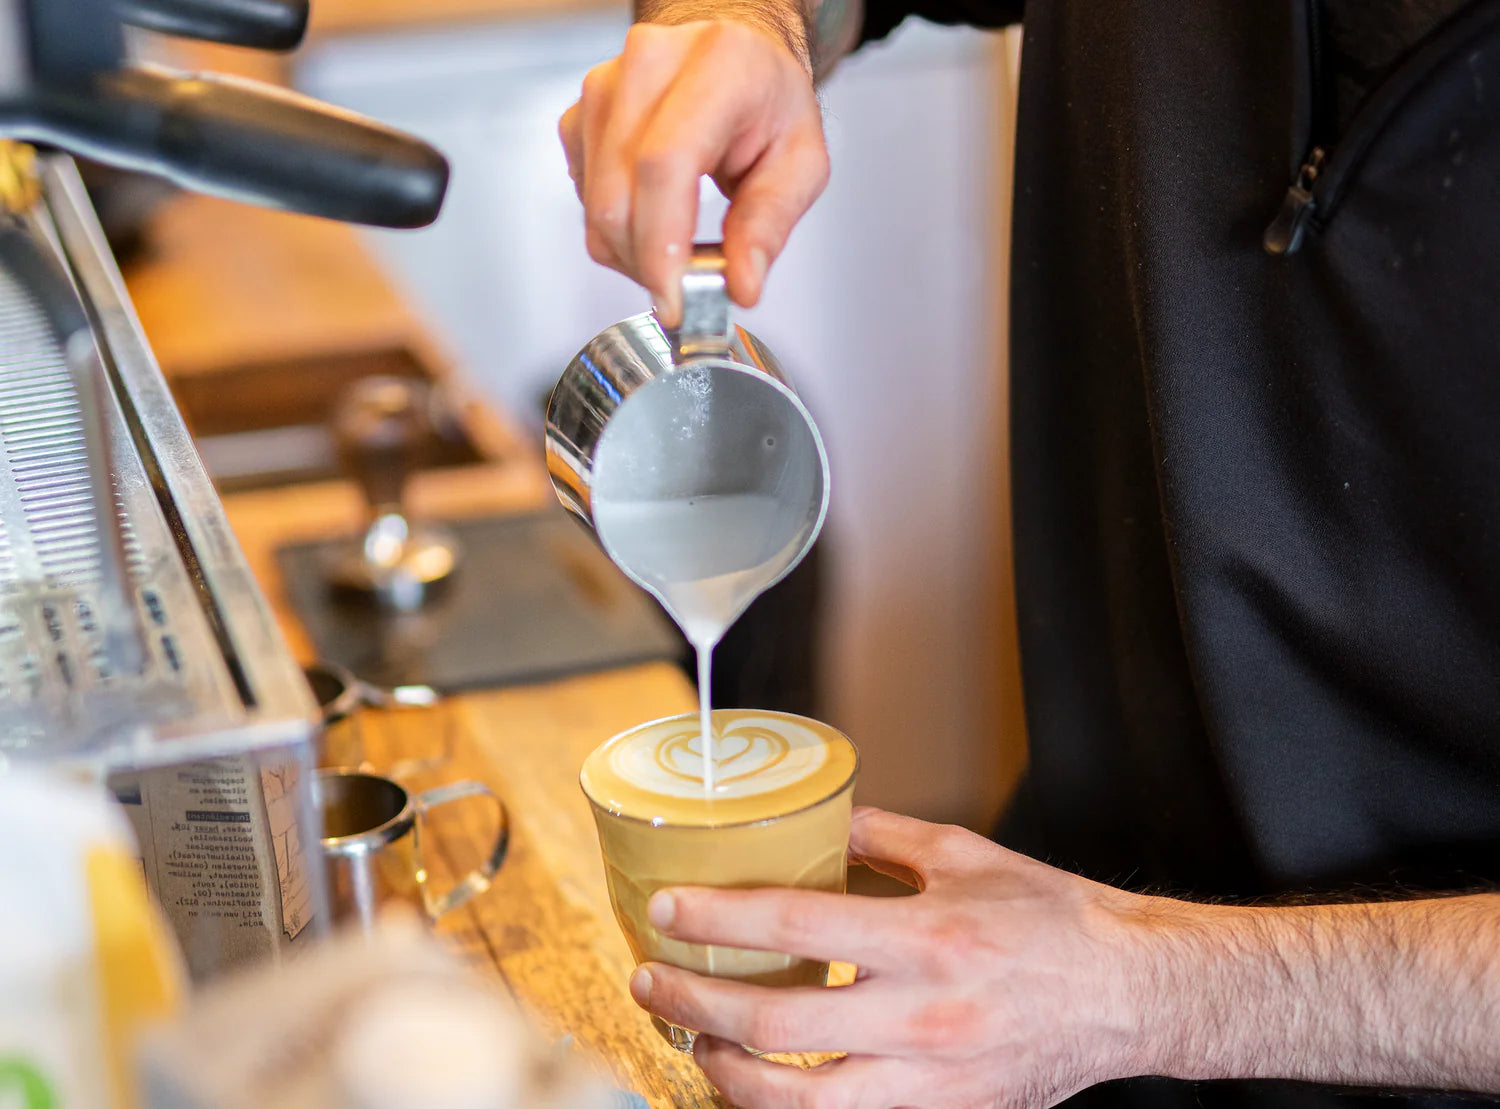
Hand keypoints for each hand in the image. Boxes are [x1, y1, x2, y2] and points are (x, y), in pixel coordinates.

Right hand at [558, 20, 829, 323]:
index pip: (664, 164)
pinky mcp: (579, 116)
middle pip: (619, 196)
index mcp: (717, 66)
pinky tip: (653, 218)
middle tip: (685, 290)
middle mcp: (648, 67)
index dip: (661, 244)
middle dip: (647, 265)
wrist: (731, 52)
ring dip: (632, 253)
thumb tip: (741, 283)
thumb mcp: (801, 161)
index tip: (675, 297)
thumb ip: (771, 224)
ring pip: (596, 207)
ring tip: (677, 248)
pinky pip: (584, 201)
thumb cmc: (767, 97)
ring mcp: (603, 89)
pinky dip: (616, 230)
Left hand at [627, 807, 1165, 1107]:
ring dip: (724, 1070)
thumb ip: (883, 835)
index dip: (718, 919)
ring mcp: (928, 1079)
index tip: (668, 908)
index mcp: (926, 936)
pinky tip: (754, 1082)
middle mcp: (921, 1016)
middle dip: (695, 1003)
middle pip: (777, 1025)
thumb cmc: (1052, 921)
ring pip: (797, 1102)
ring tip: (689, 1037)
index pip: (795, 926)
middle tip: (652, 978)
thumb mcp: (966, 854)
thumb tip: (818, 820)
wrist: (1127, 995)